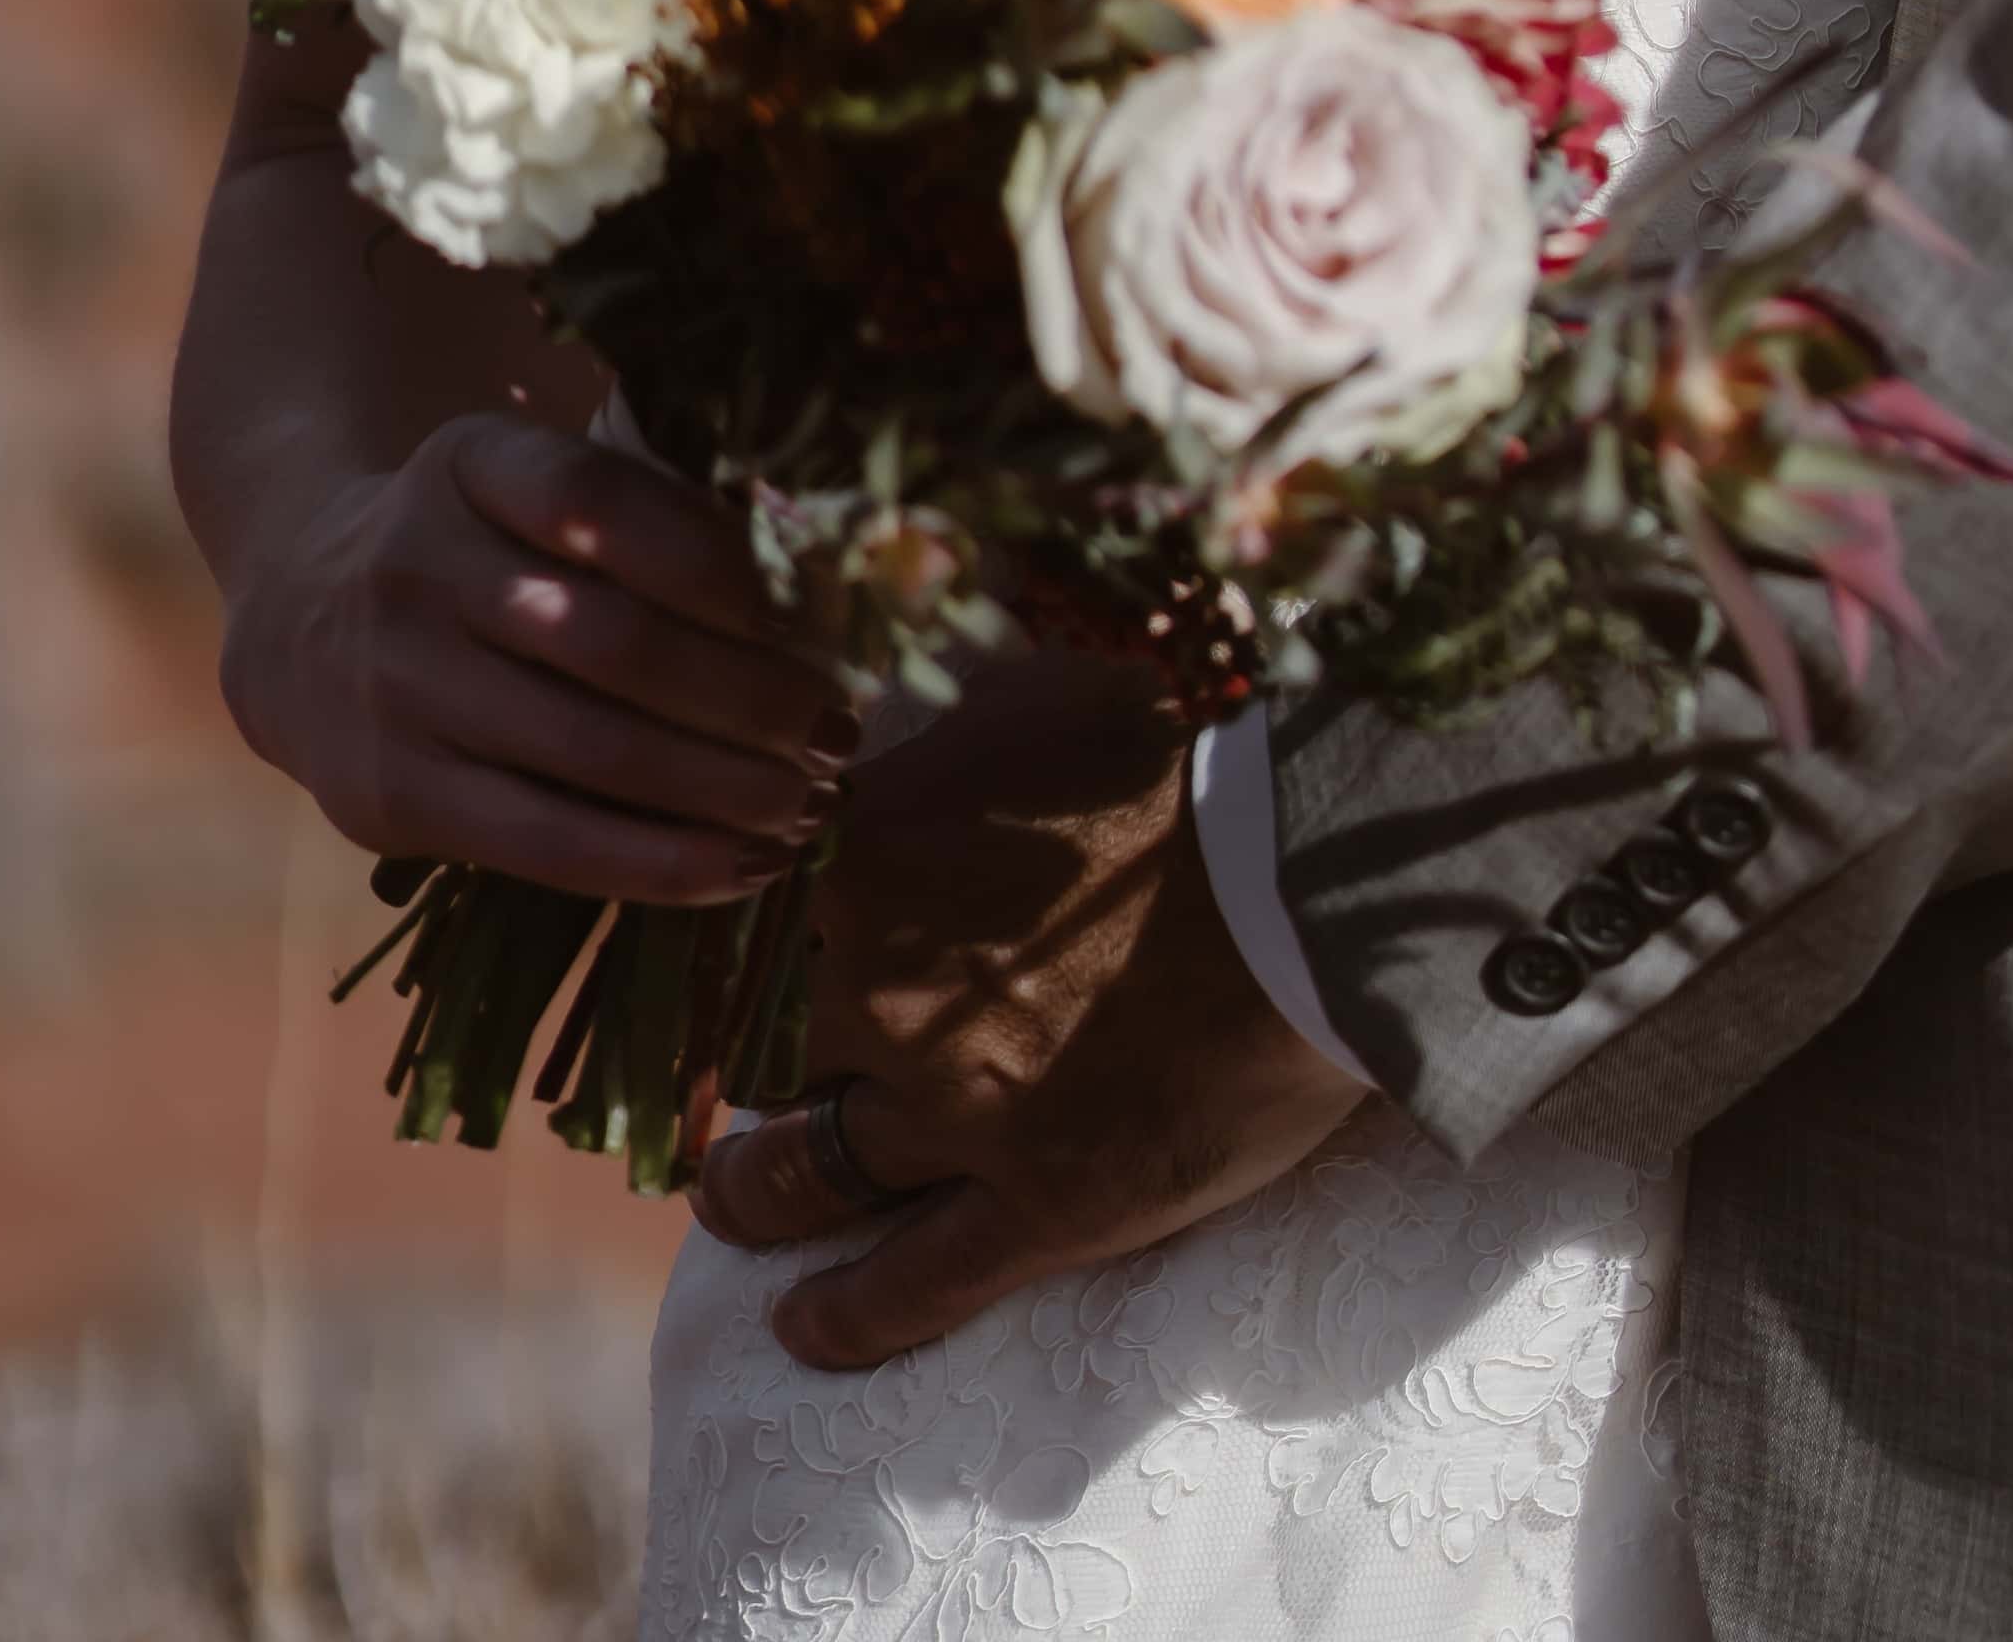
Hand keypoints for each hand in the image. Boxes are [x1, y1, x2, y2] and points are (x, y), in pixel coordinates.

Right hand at [218, 412, 851, 901]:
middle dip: (753, 696)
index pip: (605, 502)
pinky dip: (658, 863)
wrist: (297, 620)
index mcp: (471, 464)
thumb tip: (822, 589)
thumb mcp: (525, 482)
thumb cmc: (477, 547)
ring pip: (592, 753)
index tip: (822, 614)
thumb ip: (642, 511)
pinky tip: (741, 869)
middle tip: (842, 727)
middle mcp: (419, 567)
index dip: (724, 563)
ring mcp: (397, 687)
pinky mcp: (390, 797)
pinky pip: (546, 843)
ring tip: (811, 805)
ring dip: (723, 790)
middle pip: (616, 642)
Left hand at [693, 655, 1367, 1366]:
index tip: (692, 953)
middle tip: (724, 1075)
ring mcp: (955, 1110)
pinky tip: (804, 1330)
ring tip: (732, 1195)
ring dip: (754, 1189)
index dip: (712, 938)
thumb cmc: (1195, 740)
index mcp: (871, 849)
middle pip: (766, 1041)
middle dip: (741, 1059)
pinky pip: (909, 1287)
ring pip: (804, 1171)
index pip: (738, 907)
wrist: (1320, 858)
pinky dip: (844, 1317)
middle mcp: (884, 987)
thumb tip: (898, 702)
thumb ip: (945, 721)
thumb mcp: (1040, 682)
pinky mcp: (1039, 1206)